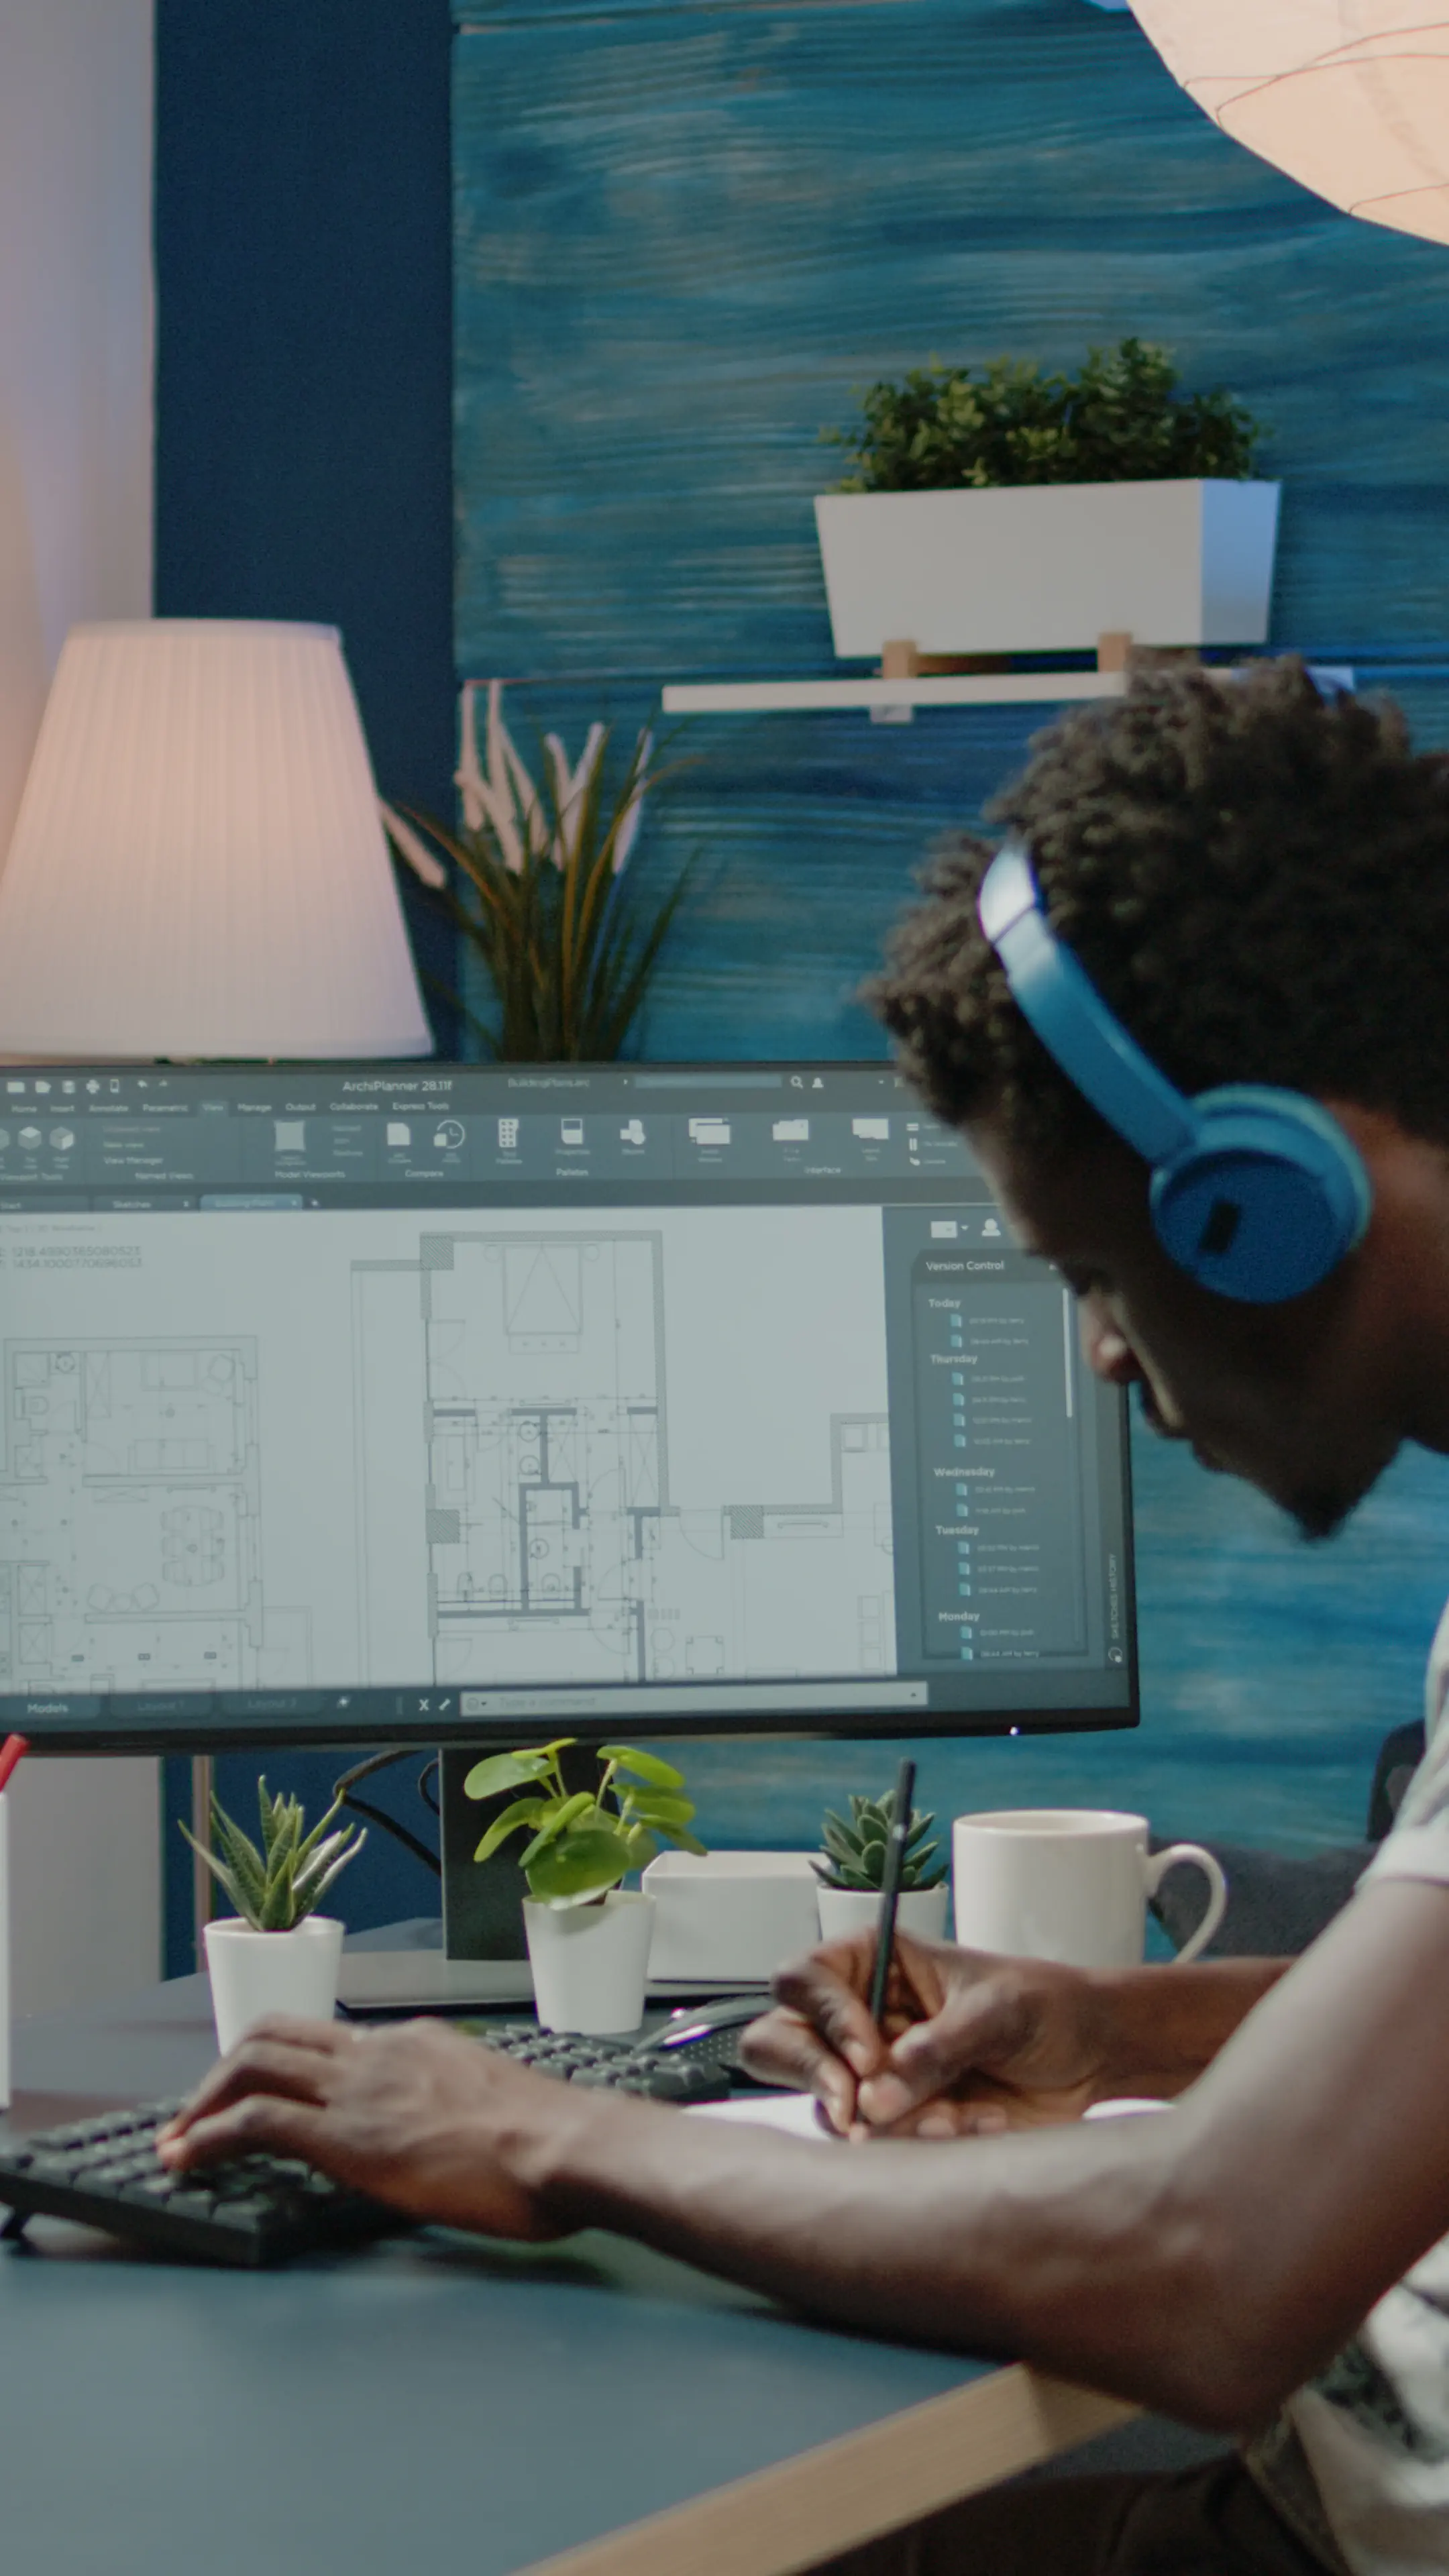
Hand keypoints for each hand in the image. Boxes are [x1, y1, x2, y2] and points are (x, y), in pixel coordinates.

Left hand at [157, 2016, 567, 2238]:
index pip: (329, 2039)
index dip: (281, 2063)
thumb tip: (460, 2138)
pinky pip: (255, 2121)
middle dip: (224, 2070)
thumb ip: (463, 2109)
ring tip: (176, 2139)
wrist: (567, 2147)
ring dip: (202, 2100)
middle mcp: (380, 2052)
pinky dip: (206, 2137)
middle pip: (274, 2035)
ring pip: (252, 2065)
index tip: (257, 2095)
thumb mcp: (499, 2109)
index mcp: (417, 2044)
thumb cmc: (553, 2143)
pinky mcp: (347, 2136)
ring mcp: (361, 2089)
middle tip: (197, 2113)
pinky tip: (184, 2163)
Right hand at [739, 1932, 1118, 2137]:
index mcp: (870, 1963)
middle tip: (859, 2112)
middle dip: (817, 2078)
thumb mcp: (998, 2011)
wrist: (1089, 2059)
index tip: (868, 2057)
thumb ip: (938, 2047)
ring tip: (957, 2118)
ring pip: (828, 2106)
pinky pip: (875, 2143)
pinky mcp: (895, 2120)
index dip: (825, 2018)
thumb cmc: (1044, 2006)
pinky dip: (919, 2143)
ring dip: (890, 2123)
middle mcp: (856, 2016)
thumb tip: (876, 2095)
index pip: (802, 1980)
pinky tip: (973, 2125)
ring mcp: (870, 2074)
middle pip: (780, 2043)